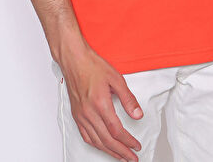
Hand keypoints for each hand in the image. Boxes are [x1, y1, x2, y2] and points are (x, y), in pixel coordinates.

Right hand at [60, 46, 143, 160]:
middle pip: (107, 140)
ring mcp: (81, 115)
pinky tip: (102, 146)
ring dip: (109, 152)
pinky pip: (86, 136)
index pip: (116, 130)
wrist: (74, 60)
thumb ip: (128, 98)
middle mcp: (89, 113)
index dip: (128, 141)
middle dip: (121, 152)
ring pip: (96, 141)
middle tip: (132, 158)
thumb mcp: (116, 78)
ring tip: (120, 156)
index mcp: (100, 104)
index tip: (136, 146)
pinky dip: (96, 145)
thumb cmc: (93, 66)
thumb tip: (138, 114)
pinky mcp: (76, 115)